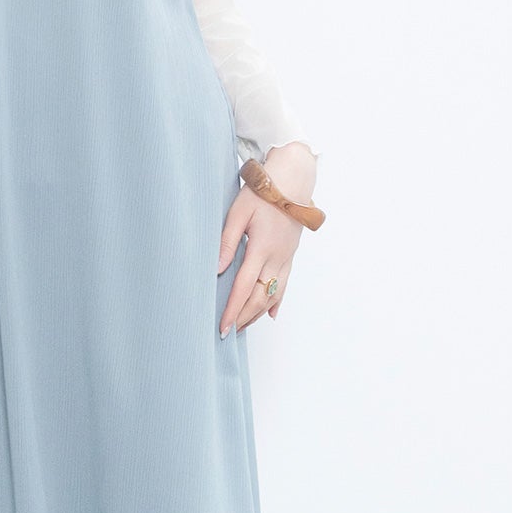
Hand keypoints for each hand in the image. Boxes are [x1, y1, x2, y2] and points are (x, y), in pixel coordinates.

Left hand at [217, 141, 315, 336]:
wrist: (294, 180)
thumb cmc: (262, 192)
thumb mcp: (237, 212)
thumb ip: (226, 242)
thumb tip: (217, 270)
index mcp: (261, 247)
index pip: (244, 287)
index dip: (233, 309)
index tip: (223, 326)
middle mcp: (277, 257)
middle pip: (260, 297)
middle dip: (243, 317)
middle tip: (228, 332)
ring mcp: (286, 258)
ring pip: (274, 294)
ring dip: (258, 313)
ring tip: (242, 326)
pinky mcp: (291, 255)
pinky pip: (285, 284)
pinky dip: (276, 301)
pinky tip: (270, 314)